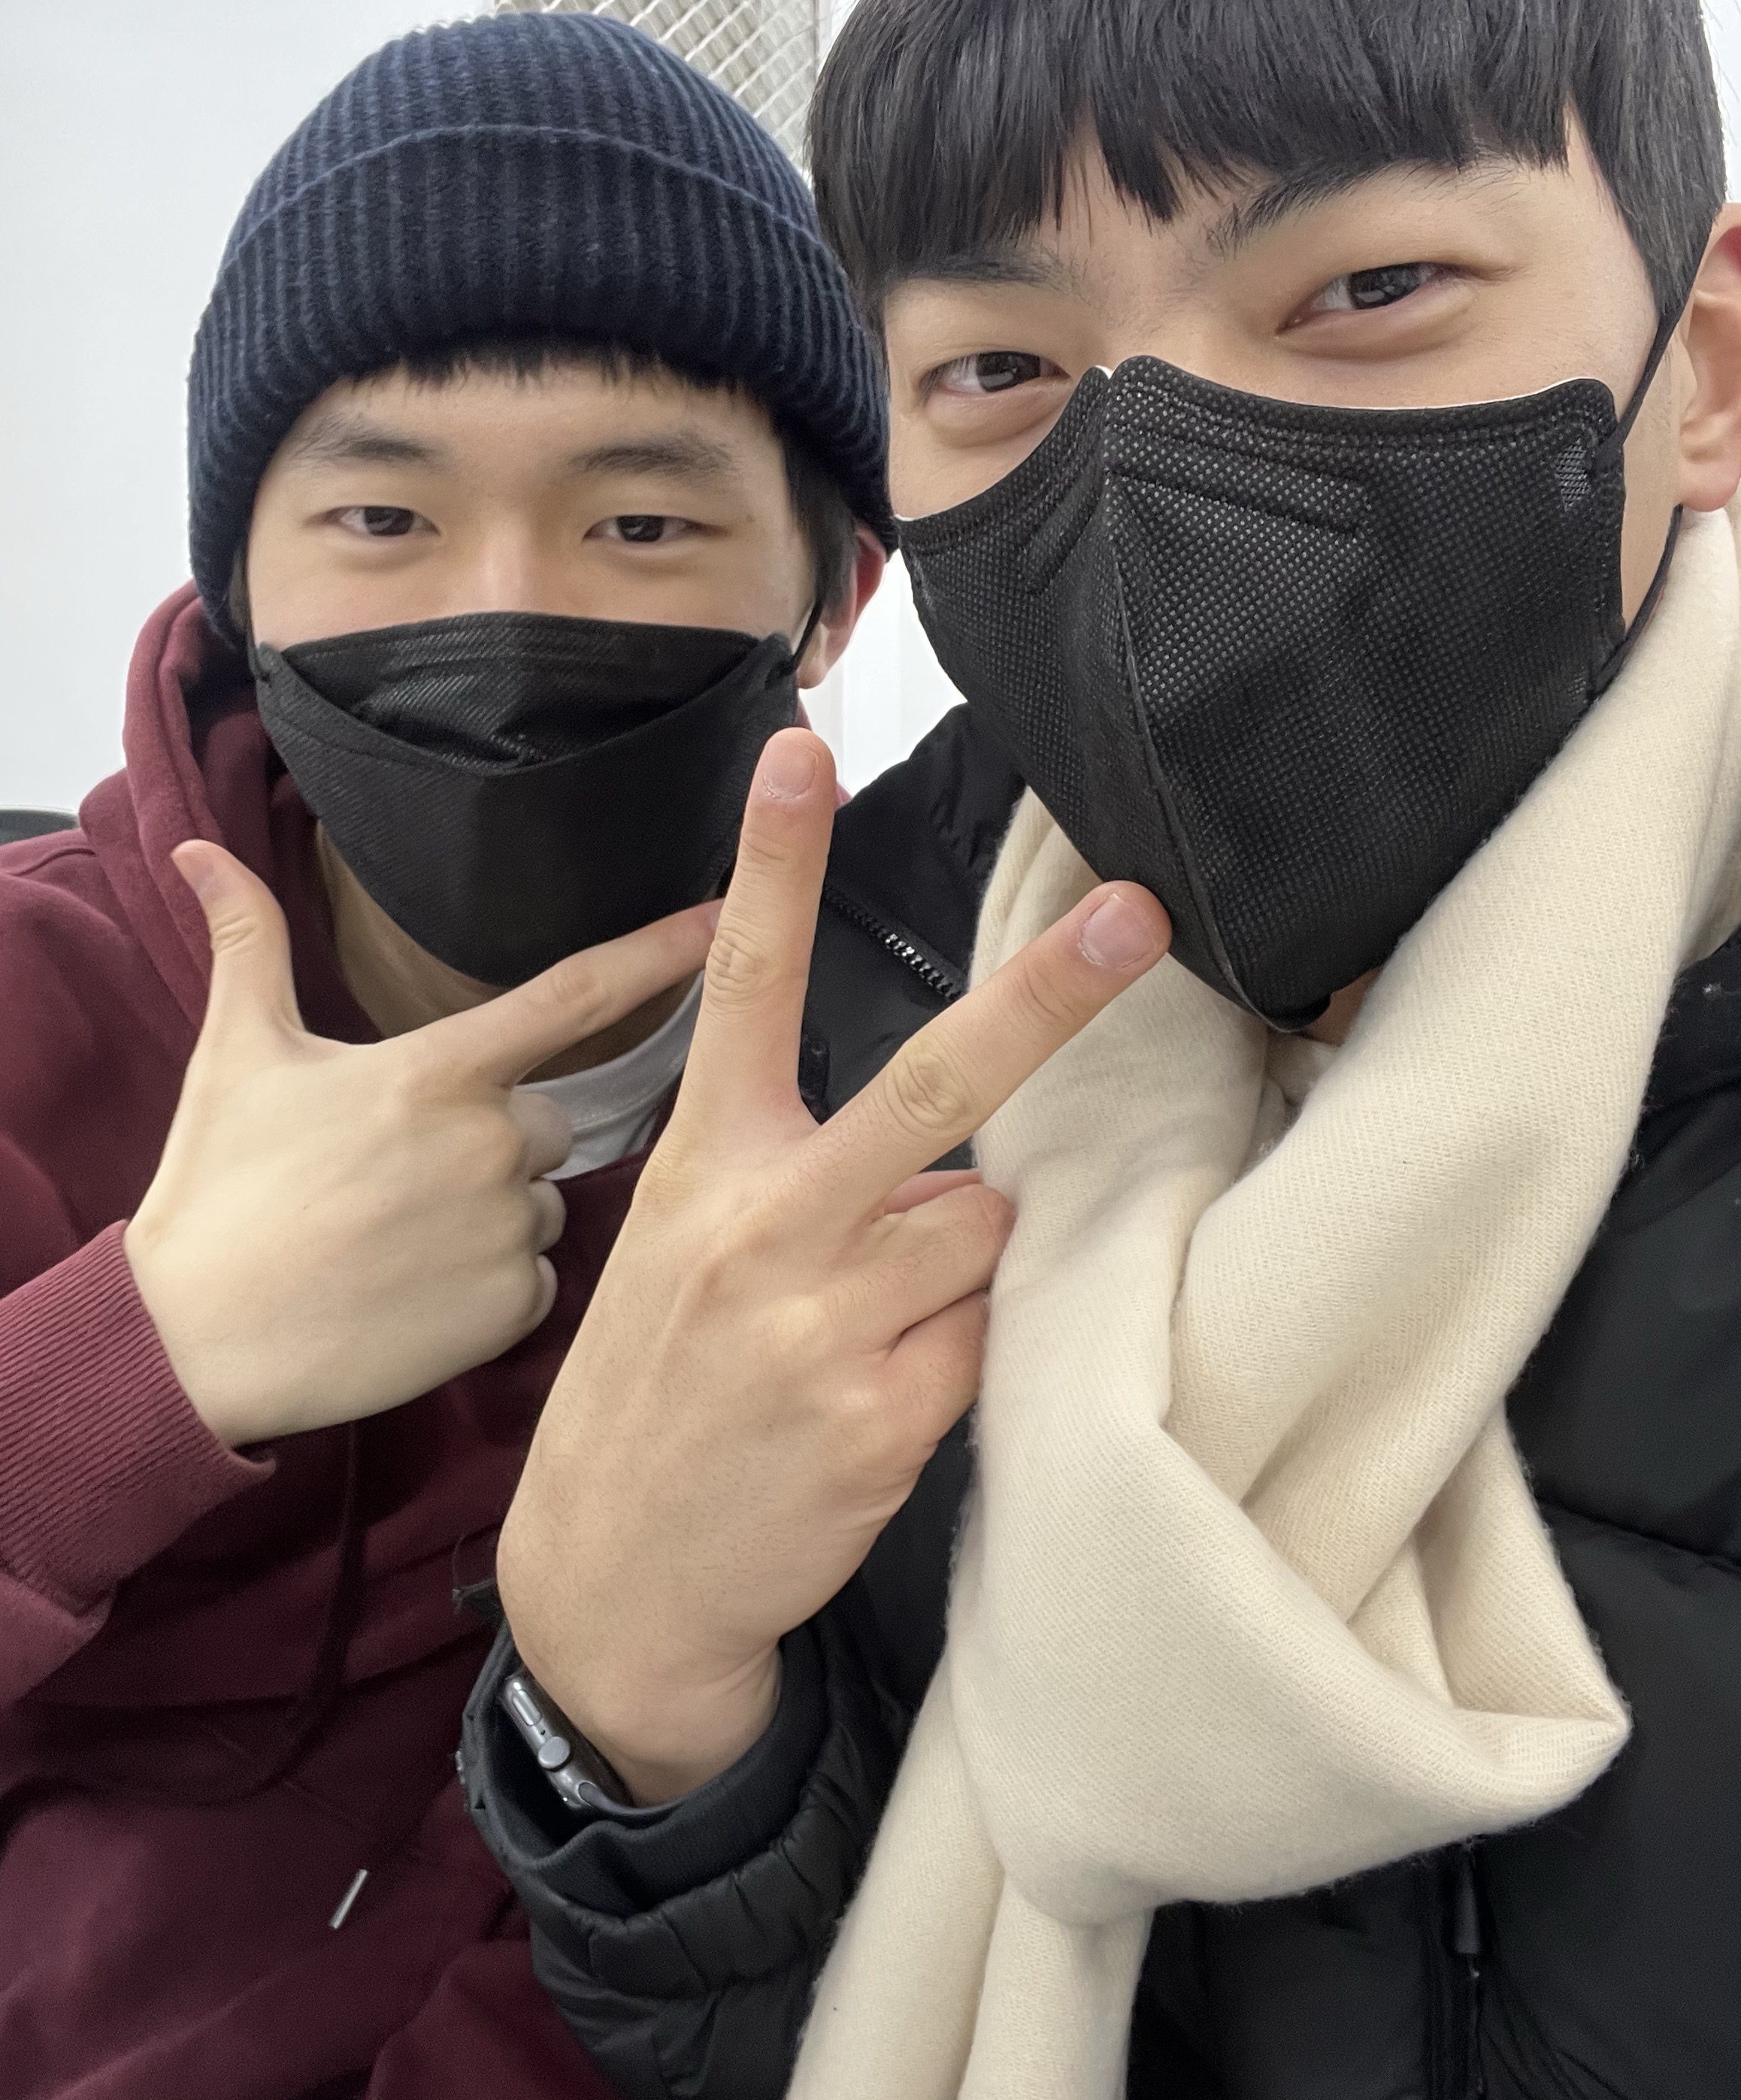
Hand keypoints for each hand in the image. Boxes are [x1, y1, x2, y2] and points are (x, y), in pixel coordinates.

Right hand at [125, 842, 718, 1447]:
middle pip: (549, 1120)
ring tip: (399, 1239)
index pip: (575, 993)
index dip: (657, 951)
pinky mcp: (512, 1310)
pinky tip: (417, 1293)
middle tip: (404, 1173)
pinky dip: (492, 1284)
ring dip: (494, 1213)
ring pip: (542, 1201)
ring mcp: (508, 1231)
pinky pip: (537, 1278)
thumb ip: (248, 942)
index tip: (723, 917)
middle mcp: (491, 1145)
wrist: (192, 1348)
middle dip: (497, 1137)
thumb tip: (196, 851)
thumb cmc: (216, 1194)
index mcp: (439, 1071)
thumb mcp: (235, 1056)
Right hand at [498, 728, 1169, 1802]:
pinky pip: (988, 1339)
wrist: (614, 1582)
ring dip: (971, 1257)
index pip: (743, 988)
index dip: (772, 863)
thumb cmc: (655, 1390)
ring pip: (987, 1225)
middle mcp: (766, 1228)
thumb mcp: (679, 1256)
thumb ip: (798, 1184)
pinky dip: (967, 1353)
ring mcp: (829, 1326)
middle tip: (1135, 917)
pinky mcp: (886, 1418)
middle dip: (1043, 1000)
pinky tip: (886, 1399)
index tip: (803, 747)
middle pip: (931, 1087)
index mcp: (703, 1167)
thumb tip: (953, 1166)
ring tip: (885, 1322)